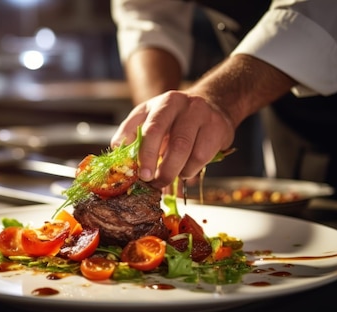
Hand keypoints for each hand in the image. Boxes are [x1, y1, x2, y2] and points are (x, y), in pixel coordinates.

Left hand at [111, 90, 234, 189]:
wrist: (211, 103)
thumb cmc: (173, 116)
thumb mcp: (148, 116)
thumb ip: (130, 132)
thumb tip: (117, 152)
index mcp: (164, 103)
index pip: (153, 129)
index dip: (147, 154)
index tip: (142, 175)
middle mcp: (186, 107)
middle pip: (177, 144)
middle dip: (164, 170)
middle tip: (155, 184)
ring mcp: (205, 117)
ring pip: (191, 154)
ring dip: (177, 172)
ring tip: (168, 175)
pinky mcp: (219, 130)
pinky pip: (203, 159)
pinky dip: (190, 170)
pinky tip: (184, 168)